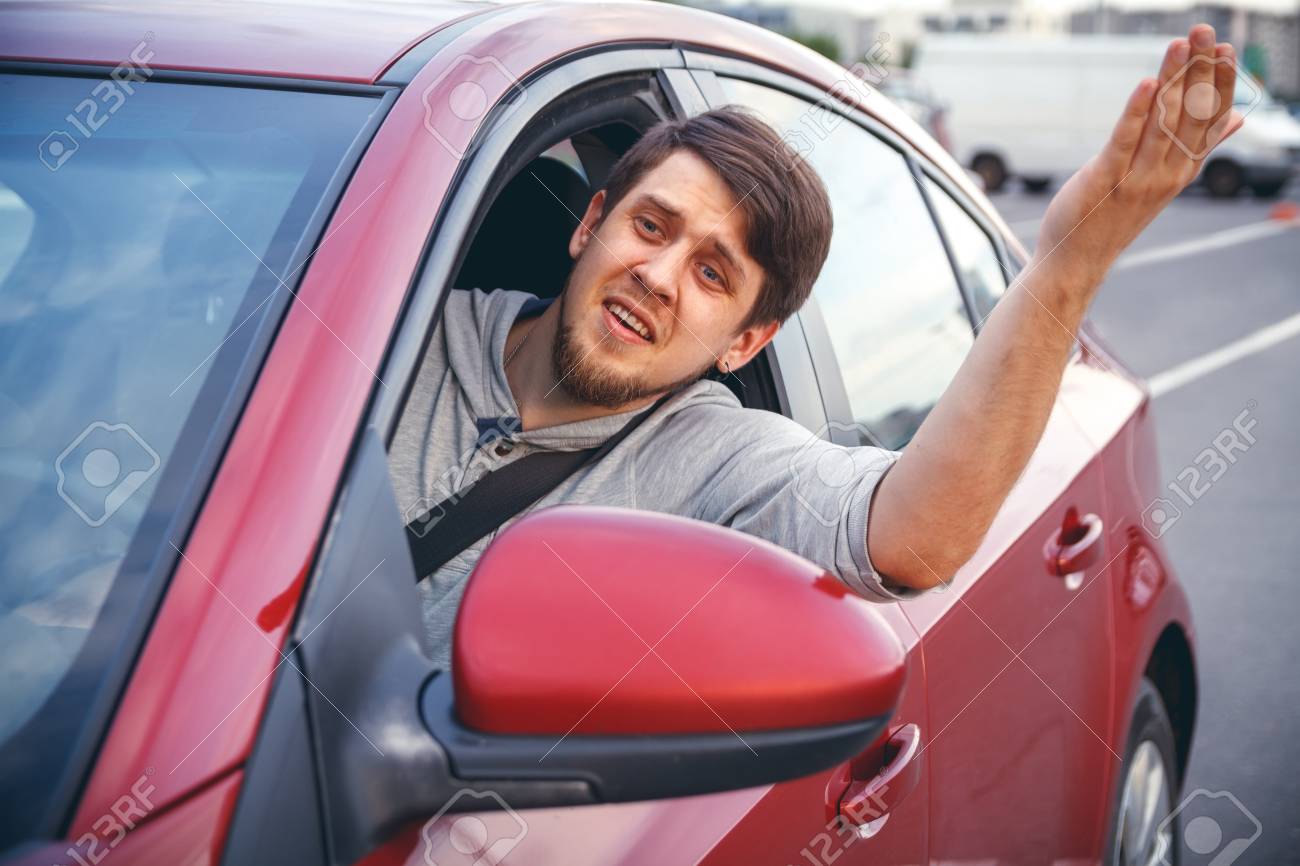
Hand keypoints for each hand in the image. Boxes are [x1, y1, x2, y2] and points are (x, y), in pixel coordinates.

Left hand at [1031, 24, 1244, 301]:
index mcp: (1181, 171)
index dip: (1221, 85)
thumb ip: (1195, 148)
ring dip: (1172, 81)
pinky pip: (1125, 141)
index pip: (1210, 122)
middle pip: (1190, 116)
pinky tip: (1146, 83)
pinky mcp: (1105, 180)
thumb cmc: (1114, 218)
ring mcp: (1137, 179)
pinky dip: (1137, 111)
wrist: (1076, 263)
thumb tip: (1235, 119)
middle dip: (1201, 71)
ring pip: (1162, 123)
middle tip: (1207, 32)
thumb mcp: (1161, 183)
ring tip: (1181, 45)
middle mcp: (1166, 175)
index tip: (1228, 51)